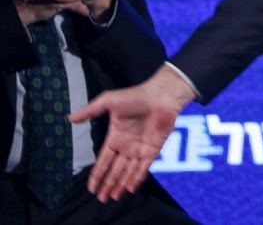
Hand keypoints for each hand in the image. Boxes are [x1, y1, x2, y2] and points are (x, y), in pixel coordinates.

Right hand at [69, 64, 196, 201]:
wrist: (161, 96)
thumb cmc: (135, 96)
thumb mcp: (108, 101)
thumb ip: (90, 110)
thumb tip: (70, 118)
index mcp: (115, 138)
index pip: (103, 161)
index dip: (97, 175)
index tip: (91, 188)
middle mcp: (126, 147)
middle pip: (115, 171)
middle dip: (108, 185)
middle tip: (101, 199)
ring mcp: (140, 149)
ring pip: (128, 172)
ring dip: (121, 185)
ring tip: (113, 198)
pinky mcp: (153, 150)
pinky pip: (144, 168)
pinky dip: (137, 179)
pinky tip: (130, 189)